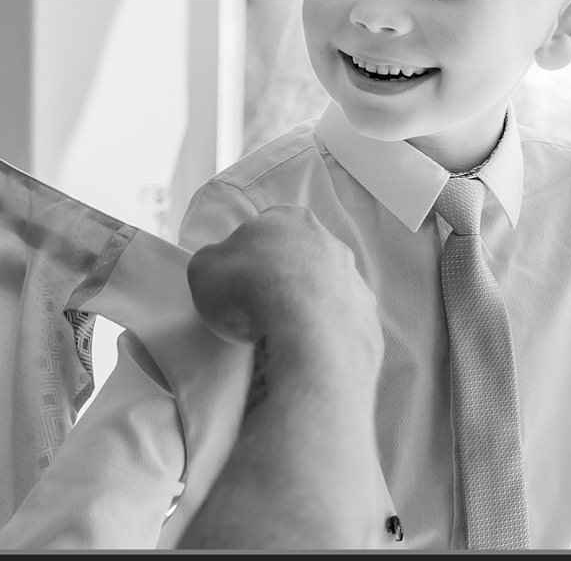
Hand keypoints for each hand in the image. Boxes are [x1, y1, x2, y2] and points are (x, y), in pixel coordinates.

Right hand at [186, 204, 381, 363]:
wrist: (305, 334)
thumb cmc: (248, 290)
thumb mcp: (203, 269)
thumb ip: (213, 262)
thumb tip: (222, 267)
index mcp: (288, 219)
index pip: (265, 231)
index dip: (248, 257)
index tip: (238, 283)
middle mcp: (329, 241)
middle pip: (299, 258)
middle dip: (283, 280)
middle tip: (259, 309)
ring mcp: (354, 280)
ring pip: (325, 291)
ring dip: (308, 307)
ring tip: (283, 335)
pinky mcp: (367, 317)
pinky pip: (342, 325)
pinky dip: (326, 336)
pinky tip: (308, 351)